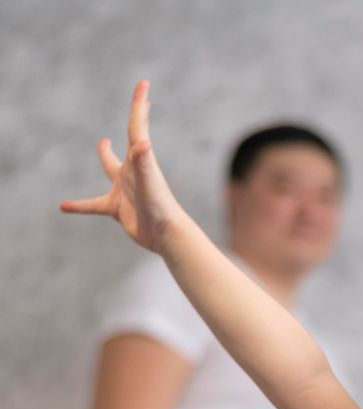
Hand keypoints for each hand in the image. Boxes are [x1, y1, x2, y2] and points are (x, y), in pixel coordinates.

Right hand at [61, 80, 182, 251]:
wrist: (166, 237)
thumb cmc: (161, 210)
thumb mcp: (150, 184)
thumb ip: (144, 164)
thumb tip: (142, 142)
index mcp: (140, 161)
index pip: (136, 127)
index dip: (139, 105)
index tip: (143, 84)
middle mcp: (132, 172)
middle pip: (129, 142)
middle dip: (133, 124)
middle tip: (139, 107)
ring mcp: (124, 190)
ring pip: (110, 169)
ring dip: (105, 157)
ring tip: (101, 144)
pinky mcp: (117, 208)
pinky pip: (92, 205)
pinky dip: (79, 206)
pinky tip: (63, 206)